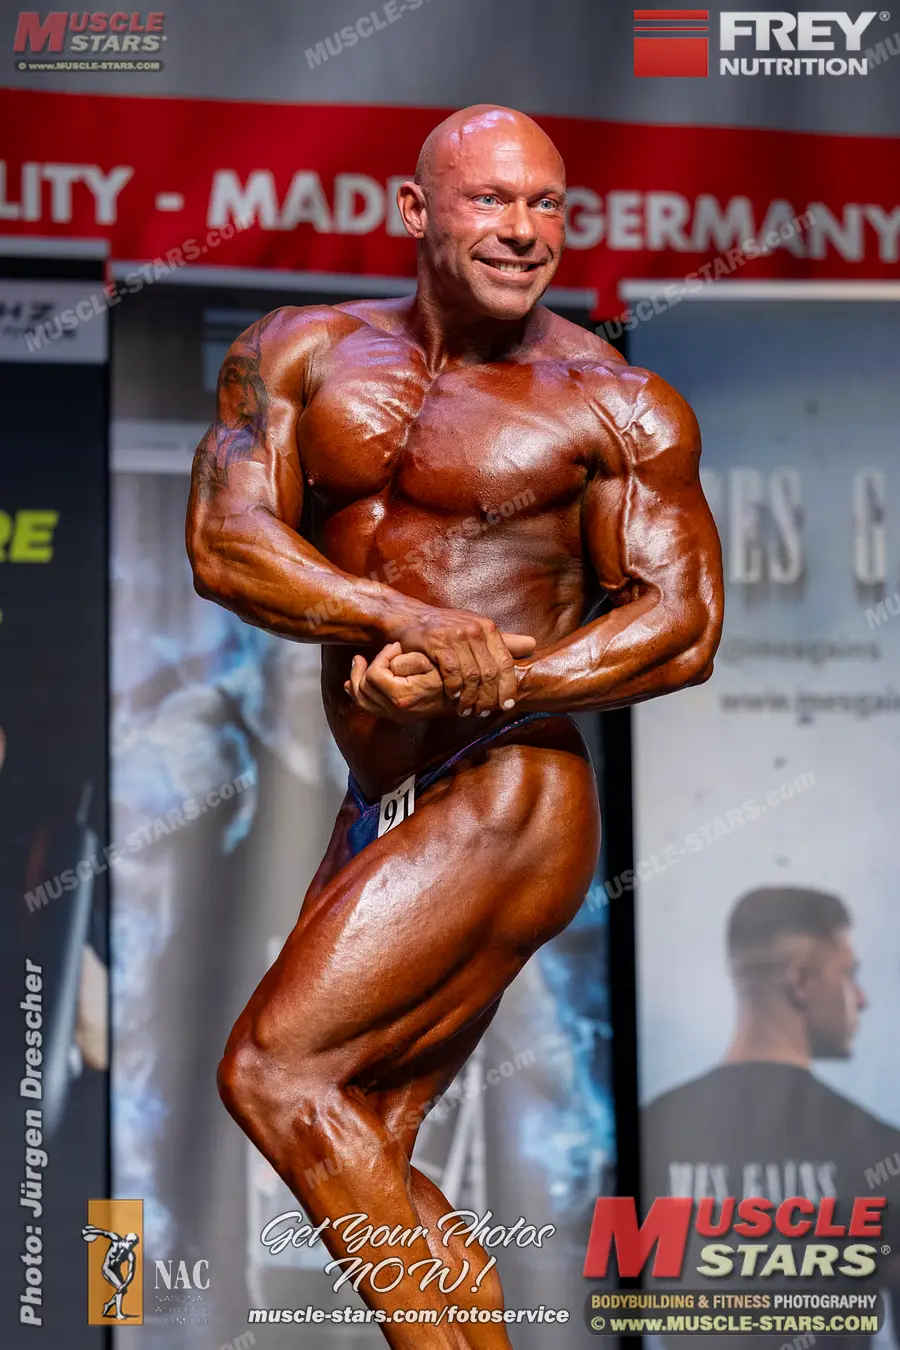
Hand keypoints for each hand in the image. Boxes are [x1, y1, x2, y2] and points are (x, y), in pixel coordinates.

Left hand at [344, 642, 448, 722]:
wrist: (462, 699)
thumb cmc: (447, 678)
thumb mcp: (429, 662)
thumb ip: (405, 661)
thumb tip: (389, 663)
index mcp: (401, 696)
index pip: (374, 675)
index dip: (381, 657)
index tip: (394, 647)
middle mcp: (395, 711)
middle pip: (363, 688)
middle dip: (362, 669)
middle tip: (362, 656)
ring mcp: (395, 716)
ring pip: (362, 700)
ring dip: (356, 681)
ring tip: (356, 664)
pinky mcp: (396, 716)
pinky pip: (369, 707)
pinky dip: (358, 694)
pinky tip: (352, 685)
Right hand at [390, 607, 534, 715]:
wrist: (412, 617)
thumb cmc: (447, 628)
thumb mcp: (477, 630)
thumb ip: (504, 641)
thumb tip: (533, 645)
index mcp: (488, 628)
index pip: (506, 663)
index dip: (508, 687)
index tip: (506, 705)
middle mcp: (475, 630)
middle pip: (490, 673)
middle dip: (488, 697)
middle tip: (483, 712)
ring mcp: (456, 635)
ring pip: (472, 675)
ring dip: (470, 697)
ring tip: (466, 710)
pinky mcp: (437, 642)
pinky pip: (452, 672)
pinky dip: (454, 688)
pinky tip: (452, 696)